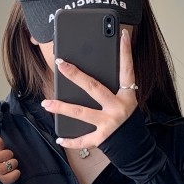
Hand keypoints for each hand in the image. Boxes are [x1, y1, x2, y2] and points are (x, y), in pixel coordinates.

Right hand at [0, 136, 19, 183]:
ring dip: (11, 165)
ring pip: (13, 162)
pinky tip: (10, 175)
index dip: (0, 145)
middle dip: (5, 156)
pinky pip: (15, 174)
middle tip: (1, 161)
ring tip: (5, 169)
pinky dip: (14, 174)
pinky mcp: (0, 181)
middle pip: (8, 152)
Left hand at [41, 28, 136, 151]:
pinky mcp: (103, 139)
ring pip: (81, 112)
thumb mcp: (126, 102)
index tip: (123, 34)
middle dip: (75, 75)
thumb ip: (113, 90)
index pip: (127, 69)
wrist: (138, 149)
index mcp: (127, 96)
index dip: (126, 51)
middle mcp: (119, 108)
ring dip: (61, 107)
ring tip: (46, 103)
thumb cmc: (128, 122)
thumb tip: (86, 77)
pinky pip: (83, 140)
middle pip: (94, 87)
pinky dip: (70, 141)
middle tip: (60, 63)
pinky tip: (59, 138)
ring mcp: (110, 124)